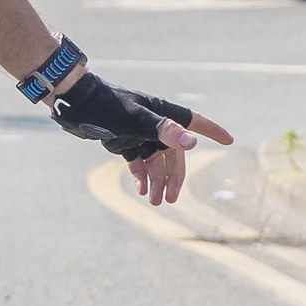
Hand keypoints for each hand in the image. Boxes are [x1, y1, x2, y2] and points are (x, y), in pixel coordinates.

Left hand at [48, 72, 233, 205]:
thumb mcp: (138, 120)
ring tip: (154, 201)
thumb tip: (193, 143)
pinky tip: (142, 189)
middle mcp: (154, 123)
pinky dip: (142, 175)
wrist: (75, 104)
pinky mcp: (123, 140)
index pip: (193, 122)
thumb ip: (165, 131)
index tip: (230, 140)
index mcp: (162, 112)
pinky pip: (139, 162)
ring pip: (155, 161)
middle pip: (173, 153)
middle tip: (169, 199)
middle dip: (173, 177)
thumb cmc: (108, 106)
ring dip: (157, 180)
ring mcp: (138, 132)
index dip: (211, 130)